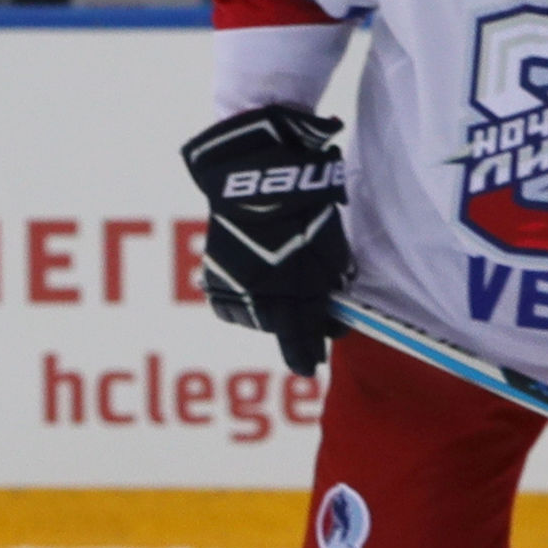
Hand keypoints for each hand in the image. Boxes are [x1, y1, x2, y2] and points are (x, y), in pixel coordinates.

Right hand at [180, 104, 352, 375]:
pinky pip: (228, 302)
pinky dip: (240, 298)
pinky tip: (250, 282)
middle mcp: (261, 304)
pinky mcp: (214, 276)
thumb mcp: (333, 252)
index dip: (306, 357)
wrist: (258, 181)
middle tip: (303, 308)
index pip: (300, 345)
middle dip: (292, 324)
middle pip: (278, 330)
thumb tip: (331, 311)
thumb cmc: (305, 213)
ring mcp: (235, 291)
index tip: (309, 366)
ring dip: (265, 311)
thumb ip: (332, 287)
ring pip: (252, 318)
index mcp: (295, 301)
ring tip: (275, 286)